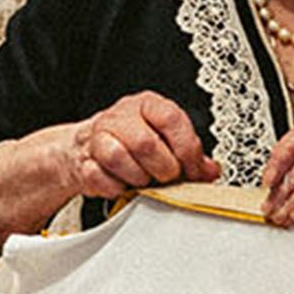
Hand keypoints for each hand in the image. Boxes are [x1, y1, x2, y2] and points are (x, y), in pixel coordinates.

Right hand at [66, 92, 219, 197]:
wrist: (89, 147)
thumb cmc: (134, 142)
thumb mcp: (167, 140)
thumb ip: (190, 154)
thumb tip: (210, 170)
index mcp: (147, 105)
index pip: (171, 119)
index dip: (186, 149)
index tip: (193, 169)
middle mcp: (121, 116)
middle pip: (145, 143)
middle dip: (163, 169)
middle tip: (168, 178)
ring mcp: (98, 136)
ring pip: (118, 157)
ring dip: (138, 178)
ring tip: (144, 182)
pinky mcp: (83, 159)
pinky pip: (98, 176)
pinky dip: (115, 188)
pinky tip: (123, 186)